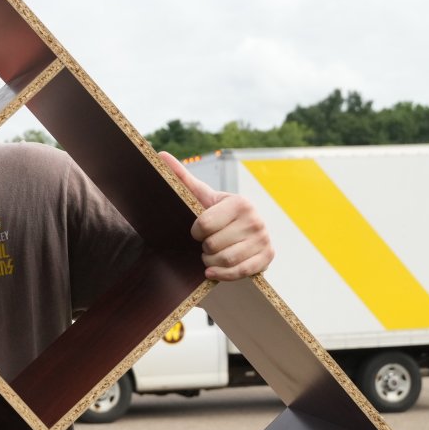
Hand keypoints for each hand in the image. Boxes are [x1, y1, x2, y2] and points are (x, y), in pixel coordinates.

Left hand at [159, 152, 274, 280]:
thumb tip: (160, 155)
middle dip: (204, 249)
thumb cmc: (218, 213)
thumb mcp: (202, 196)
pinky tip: (214, 271)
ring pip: (225, 259)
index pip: (204, 225)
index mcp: (239, 202)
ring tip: (211, 255)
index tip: (197, 231)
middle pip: (213, 245)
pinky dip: (223, 274)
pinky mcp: (267, 256)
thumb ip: (182, 178)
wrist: (245, 230)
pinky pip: (240, 272)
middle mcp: (255, 219)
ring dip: (211, 261)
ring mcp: (263, 238)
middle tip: (205, 245)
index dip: (195, 232)